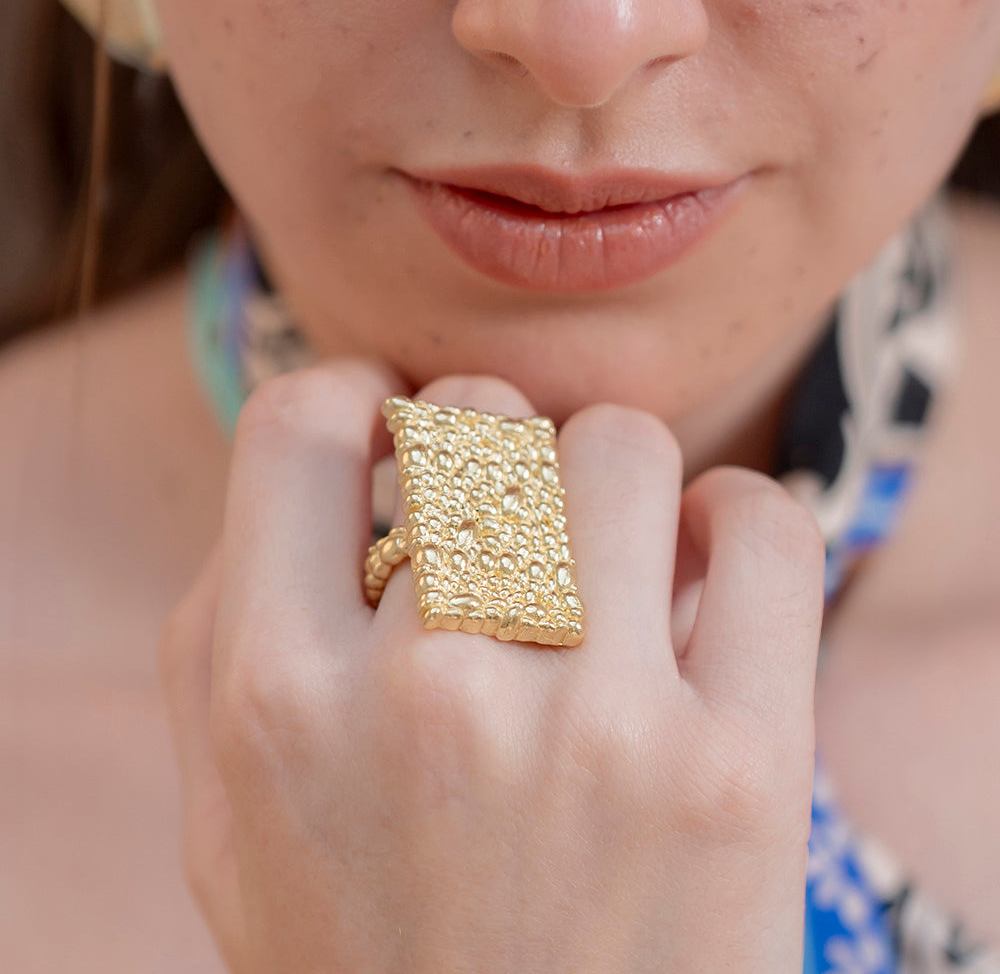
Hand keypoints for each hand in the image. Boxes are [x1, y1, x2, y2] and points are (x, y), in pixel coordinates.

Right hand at [160, 357, 825, 972]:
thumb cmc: (366, 963)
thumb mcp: (230, 822)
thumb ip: (227, 632)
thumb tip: (324, 467)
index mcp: (280, 703)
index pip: (299, 425)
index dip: (349, 398)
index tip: (387, 426)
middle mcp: (431, 700)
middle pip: (473, 417)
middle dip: (484, 439)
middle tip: (501, 508)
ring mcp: (598, 734)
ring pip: (618, 447)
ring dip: (606, 472)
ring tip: (601, 543)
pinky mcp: (741, 772)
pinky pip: (765, 529)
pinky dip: (738, 514)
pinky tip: (701, 562)